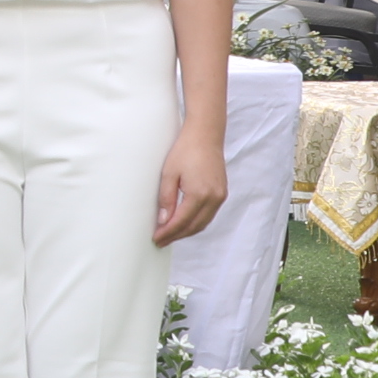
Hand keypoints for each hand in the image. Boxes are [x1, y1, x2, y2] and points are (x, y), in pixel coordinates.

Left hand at [154, 123, 227, 245]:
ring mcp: (220, 196)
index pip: (181, 221)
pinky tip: (184, 223)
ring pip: (203, 223)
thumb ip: (166, 199)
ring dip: (187, 231)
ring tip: (170, 235)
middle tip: (160, 241)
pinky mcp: (222, 193)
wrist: (205, 136)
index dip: (168, 232)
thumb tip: (163, 221)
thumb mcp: (168, 174)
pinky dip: (196, 222)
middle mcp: (214, 198)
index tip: (156, 239)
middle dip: (176, 235)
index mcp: (199, 194)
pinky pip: (209, 214)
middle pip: (194, 226)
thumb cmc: (184, 151)